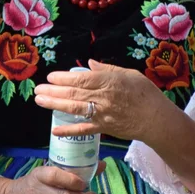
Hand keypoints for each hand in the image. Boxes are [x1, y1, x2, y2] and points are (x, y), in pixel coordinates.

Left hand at [34, 60, 167, 143]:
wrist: (157, 119)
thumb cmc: (145, 93)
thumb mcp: (129, 74)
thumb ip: (107, 69)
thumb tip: (89, 64)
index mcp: (110, 81)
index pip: (82, 79)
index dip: (64, 78)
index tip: (50, 77)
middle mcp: (104, 97)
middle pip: (74, 93)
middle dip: (53, 91)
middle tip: (37, 89)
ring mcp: (103, 114)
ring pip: (74, 109)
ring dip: (55, 105)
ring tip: (40, 101)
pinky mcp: (104, 128)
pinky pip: (83, 129)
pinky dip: (68, 129)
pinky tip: (54, 129)